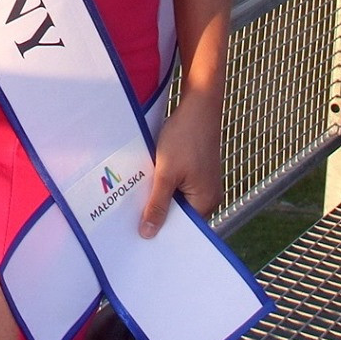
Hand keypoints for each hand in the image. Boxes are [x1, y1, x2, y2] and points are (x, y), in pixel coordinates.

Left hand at [139, 88, 225, 238]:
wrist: (198, 104)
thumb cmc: (185, 136)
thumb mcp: (166, 172)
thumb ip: (157, 204)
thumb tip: (148, 234)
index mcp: (206, 201)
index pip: (182, 227)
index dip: (161, 231)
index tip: (138, 235)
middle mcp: (208, 196)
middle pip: (179, 214)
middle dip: (158, 213)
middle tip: (132, 219)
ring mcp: (203, 182)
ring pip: (176, 198)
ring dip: (159, 196)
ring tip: (138, 197)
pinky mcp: (197, 170)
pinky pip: (178, 185)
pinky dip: (164, 184)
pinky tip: (149, 179)